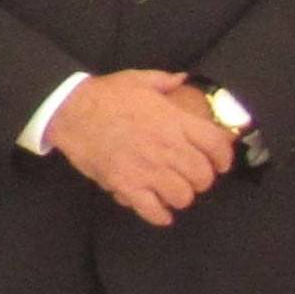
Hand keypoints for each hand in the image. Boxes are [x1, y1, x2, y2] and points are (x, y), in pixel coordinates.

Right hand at [45, 68, 236, 225]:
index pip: (217, 145)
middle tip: (192, 178)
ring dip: (180, 197)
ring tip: (173, 192)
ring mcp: (148, 169)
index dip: (224, 158)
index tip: (220, 164)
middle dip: (201, 180)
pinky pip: (153, 210)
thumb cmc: (105, 94)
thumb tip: (183, 78)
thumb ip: (165, 80)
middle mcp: (168, 147)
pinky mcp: (127, 185)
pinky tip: (160, 212)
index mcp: (175, 121)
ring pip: (182, 196)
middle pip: (203, 176)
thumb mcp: (139, 79)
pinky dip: (159, 215)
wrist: (70, 111)